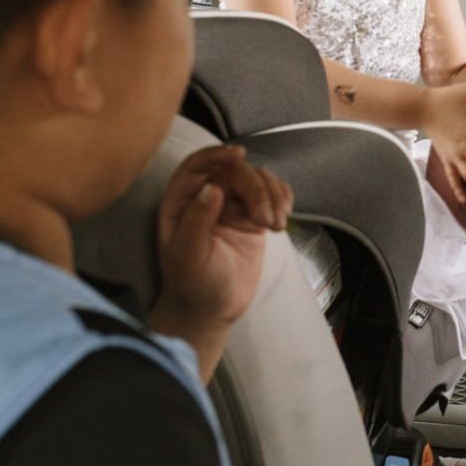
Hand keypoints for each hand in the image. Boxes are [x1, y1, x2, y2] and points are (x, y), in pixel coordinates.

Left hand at [149, 145, 293, 377]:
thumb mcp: (188, 256)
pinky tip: (282, 219)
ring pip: (258, 179)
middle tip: (265, 218)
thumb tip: (213, 188)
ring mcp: (232, 207)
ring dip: (273, 195)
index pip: (198, 165)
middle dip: (257, 189)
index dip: (217, 154)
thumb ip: (197, 220)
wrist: (211, 311)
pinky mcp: (253, 217)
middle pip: (236, 171)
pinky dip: (283, 200)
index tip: (239, 154)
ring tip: (275, 225)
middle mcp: (207, 199)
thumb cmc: (191, 286)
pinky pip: (273, 194)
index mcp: (182, 203)